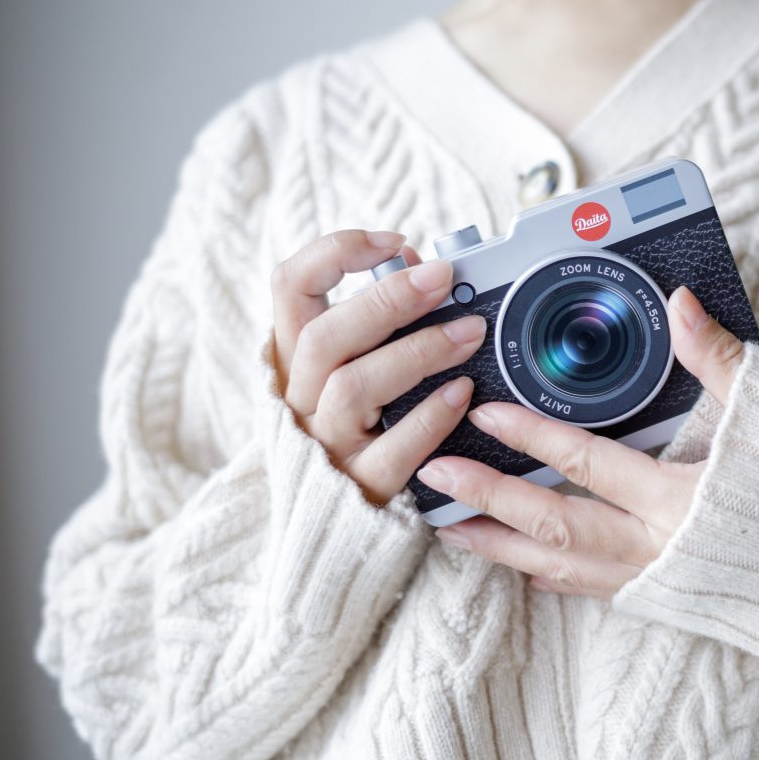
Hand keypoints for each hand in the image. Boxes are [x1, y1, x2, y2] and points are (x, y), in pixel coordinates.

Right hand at [271, 228, 486, 505]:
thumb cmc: (363, 422)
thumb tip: (422, 266)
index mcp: (294, 356)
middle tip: (444, 279)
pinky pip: (393, 450)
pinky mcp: (361, 486)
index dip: (336, 252)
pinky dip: (431, 417)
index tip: (394, 240)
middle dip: (388, 300)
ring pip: (353, 388)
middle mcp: (300, 397)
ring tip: (469, 334)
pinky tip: (463, 393)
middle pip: (324, 336)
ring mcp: (326, 444)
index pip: (289, 285)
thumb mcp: (357, 366)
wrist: (339, 519)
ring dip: (416, 353)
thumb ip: (380, 318)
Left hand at [418, 285, 747, 598]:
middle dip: (488, 503)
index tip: (484, 413)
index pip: (586, 464)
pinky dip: (553, 576)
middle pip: (554, 527)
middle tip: (435, 480)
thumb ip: (719, 359)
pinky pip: (594, 592)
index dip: (532, 436)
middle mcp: (657, 550)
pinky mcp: (669, 600)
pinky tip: (530, 570)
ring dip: (502, 548)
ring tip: (454, 530)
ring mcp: (659, 583)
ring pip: (562, 570)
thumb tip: (679, 302)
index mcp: (679, 501)